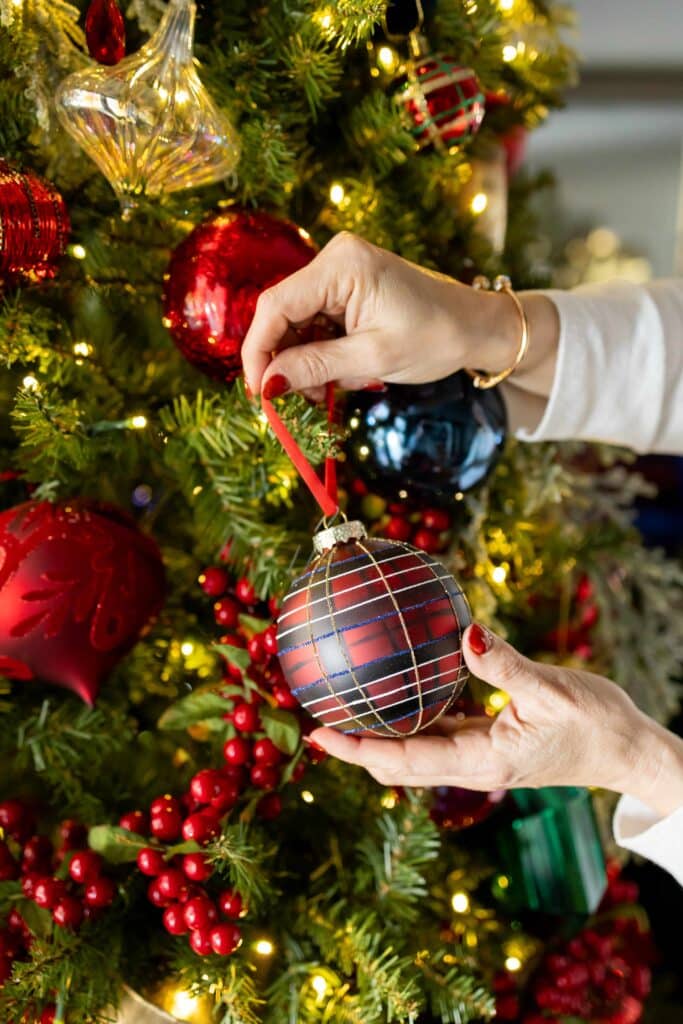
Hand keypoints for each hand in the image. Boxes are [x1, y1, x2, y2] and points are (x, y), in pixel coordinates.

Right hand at [241, 231, 518, 399]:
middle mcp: (335, 258)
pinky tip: (338, 375)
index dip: (260, 351)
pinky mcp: (346, 287)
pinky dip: (318, 353)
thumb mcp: (373, 358)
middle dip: (284, 361)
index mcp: (342, 265)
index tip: (260, 393)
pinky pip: (314, 322)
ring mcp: (340, 271)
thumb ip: (315, 367)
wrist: (475, 327)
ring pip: (296, 322)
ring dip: (302, 362)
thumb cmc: (435, 338)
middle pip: (282, 314)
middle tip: (294, 402)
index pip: (276, 306)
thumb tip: (268, 384)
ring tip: (326, 392)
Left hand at [309, 624, 682, 818]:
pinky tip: (395, 688)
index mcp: (483, 762)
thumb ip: (506, 665)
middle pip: (396, 764)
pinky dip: (409, 717)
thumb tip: (466, 633)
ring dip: (376, 734)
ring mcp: (478, 758)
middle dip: (354, 746)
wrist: (628, 751)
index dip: (358, 750)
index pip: (404, 761)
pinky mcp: (487, 743)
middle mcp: (472, 767)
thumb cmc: (598, 723)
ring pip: (412, 751)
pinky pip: (436, 732)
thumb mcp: (554, 690)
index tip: (318, 731)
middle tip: (314, 716)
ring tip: (342, 703)